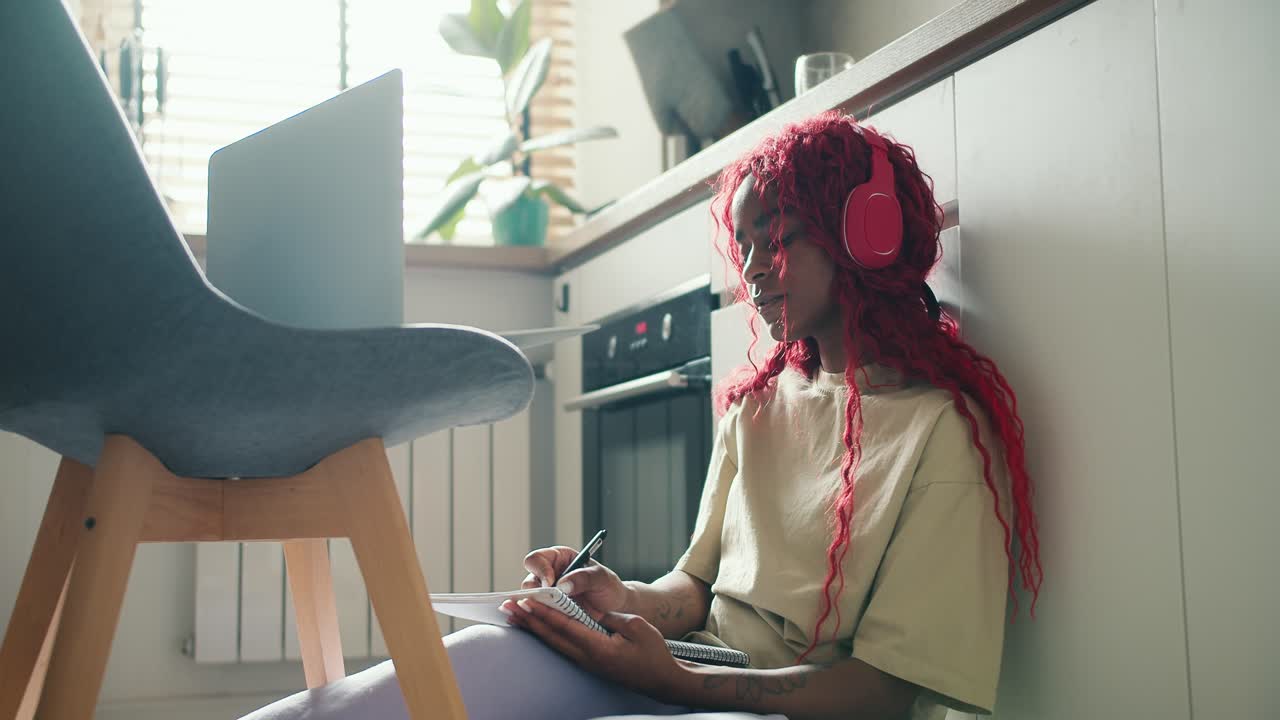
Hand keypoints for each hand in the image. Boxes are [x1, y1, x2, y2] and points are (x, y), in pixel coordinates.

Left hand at [503, 596, 685, 697]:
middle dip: (528, 620)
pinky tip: (536, 628)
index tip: (526, 601)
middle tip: (508, 606)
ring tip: (514, 616)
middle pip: (551, 637)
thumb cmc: (653, 653)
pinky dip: (546, 635)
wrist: (661, 680)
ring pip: (553, 643)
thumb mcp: (636, 627)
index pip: (564, 627)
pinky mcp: (588, 662)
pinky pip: (561, 646)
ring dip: (533, 628)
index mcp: (598, 648)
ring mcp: (586, 662)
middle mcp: (587, 658)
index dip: (543, 613)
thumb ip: (610, 617)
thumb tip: (588, 608)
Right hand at [520, 546, 630, 618]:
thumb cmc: (607, 586)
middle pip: (529, 582)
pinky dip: (540, 620)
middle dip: (536, 594)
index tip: (550, 583)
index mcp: (558, 558)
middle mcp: (548, 575)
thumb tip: (562, 585)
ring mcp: (547, 595)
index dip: (540, 570)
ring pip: (531, 602)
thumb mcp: (601, 577)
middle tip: (550, 603)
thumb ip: (583, 577)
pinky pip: (538, 615)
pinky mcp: (549, 612)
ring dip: (540, 609)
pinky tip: (549, 623)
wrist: (613, 606)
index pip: (536, 559)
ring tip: (556, 614)